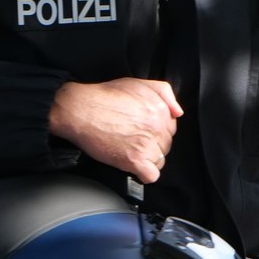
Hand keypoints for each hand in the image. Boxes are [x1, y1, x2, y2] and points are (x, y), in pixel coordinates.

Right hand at [47, 77, 182, 181]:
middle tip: (134, 139)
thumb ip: (164, 92)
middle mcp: (156, 127)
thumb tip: (178, 112)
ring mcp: (146, 145)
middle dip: (152, 144)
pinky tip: (134, 166)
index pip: (171, 128)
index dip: (157, 130)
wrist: (80, 110)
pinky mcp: (134, 160)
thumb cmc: (104, 96)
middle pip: (166, 145)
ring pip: (160, 160)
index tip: (143, 129)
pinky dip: (144, 174)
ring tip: (131, 151)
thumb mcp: (137, 83)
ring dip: (147, 158)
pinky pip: (151, 175)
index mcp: (159, 110)